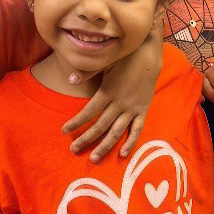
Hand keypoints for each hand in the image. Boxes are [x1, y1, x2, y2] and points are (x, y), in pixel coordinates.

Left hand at [63, 35, 160, 161]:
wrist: (149, 55)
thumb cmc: (124, 57)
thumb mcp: (105, 62)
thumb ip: (88, 72)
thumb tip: (70, 80)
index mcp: (108, 91)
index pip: (88, 112)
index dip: (76, 122)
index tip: (64, 130)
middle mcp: (119, 103)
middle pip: (100, 126)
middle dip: (86, 139)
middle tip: (73, 150)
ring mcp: (132, 108)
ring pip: (117, 132)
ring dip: (105, 146)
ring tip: (94, 158)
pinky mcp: (143, 110)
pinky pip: (136, 129)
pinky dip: (130, 142)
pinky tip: (122, 154)